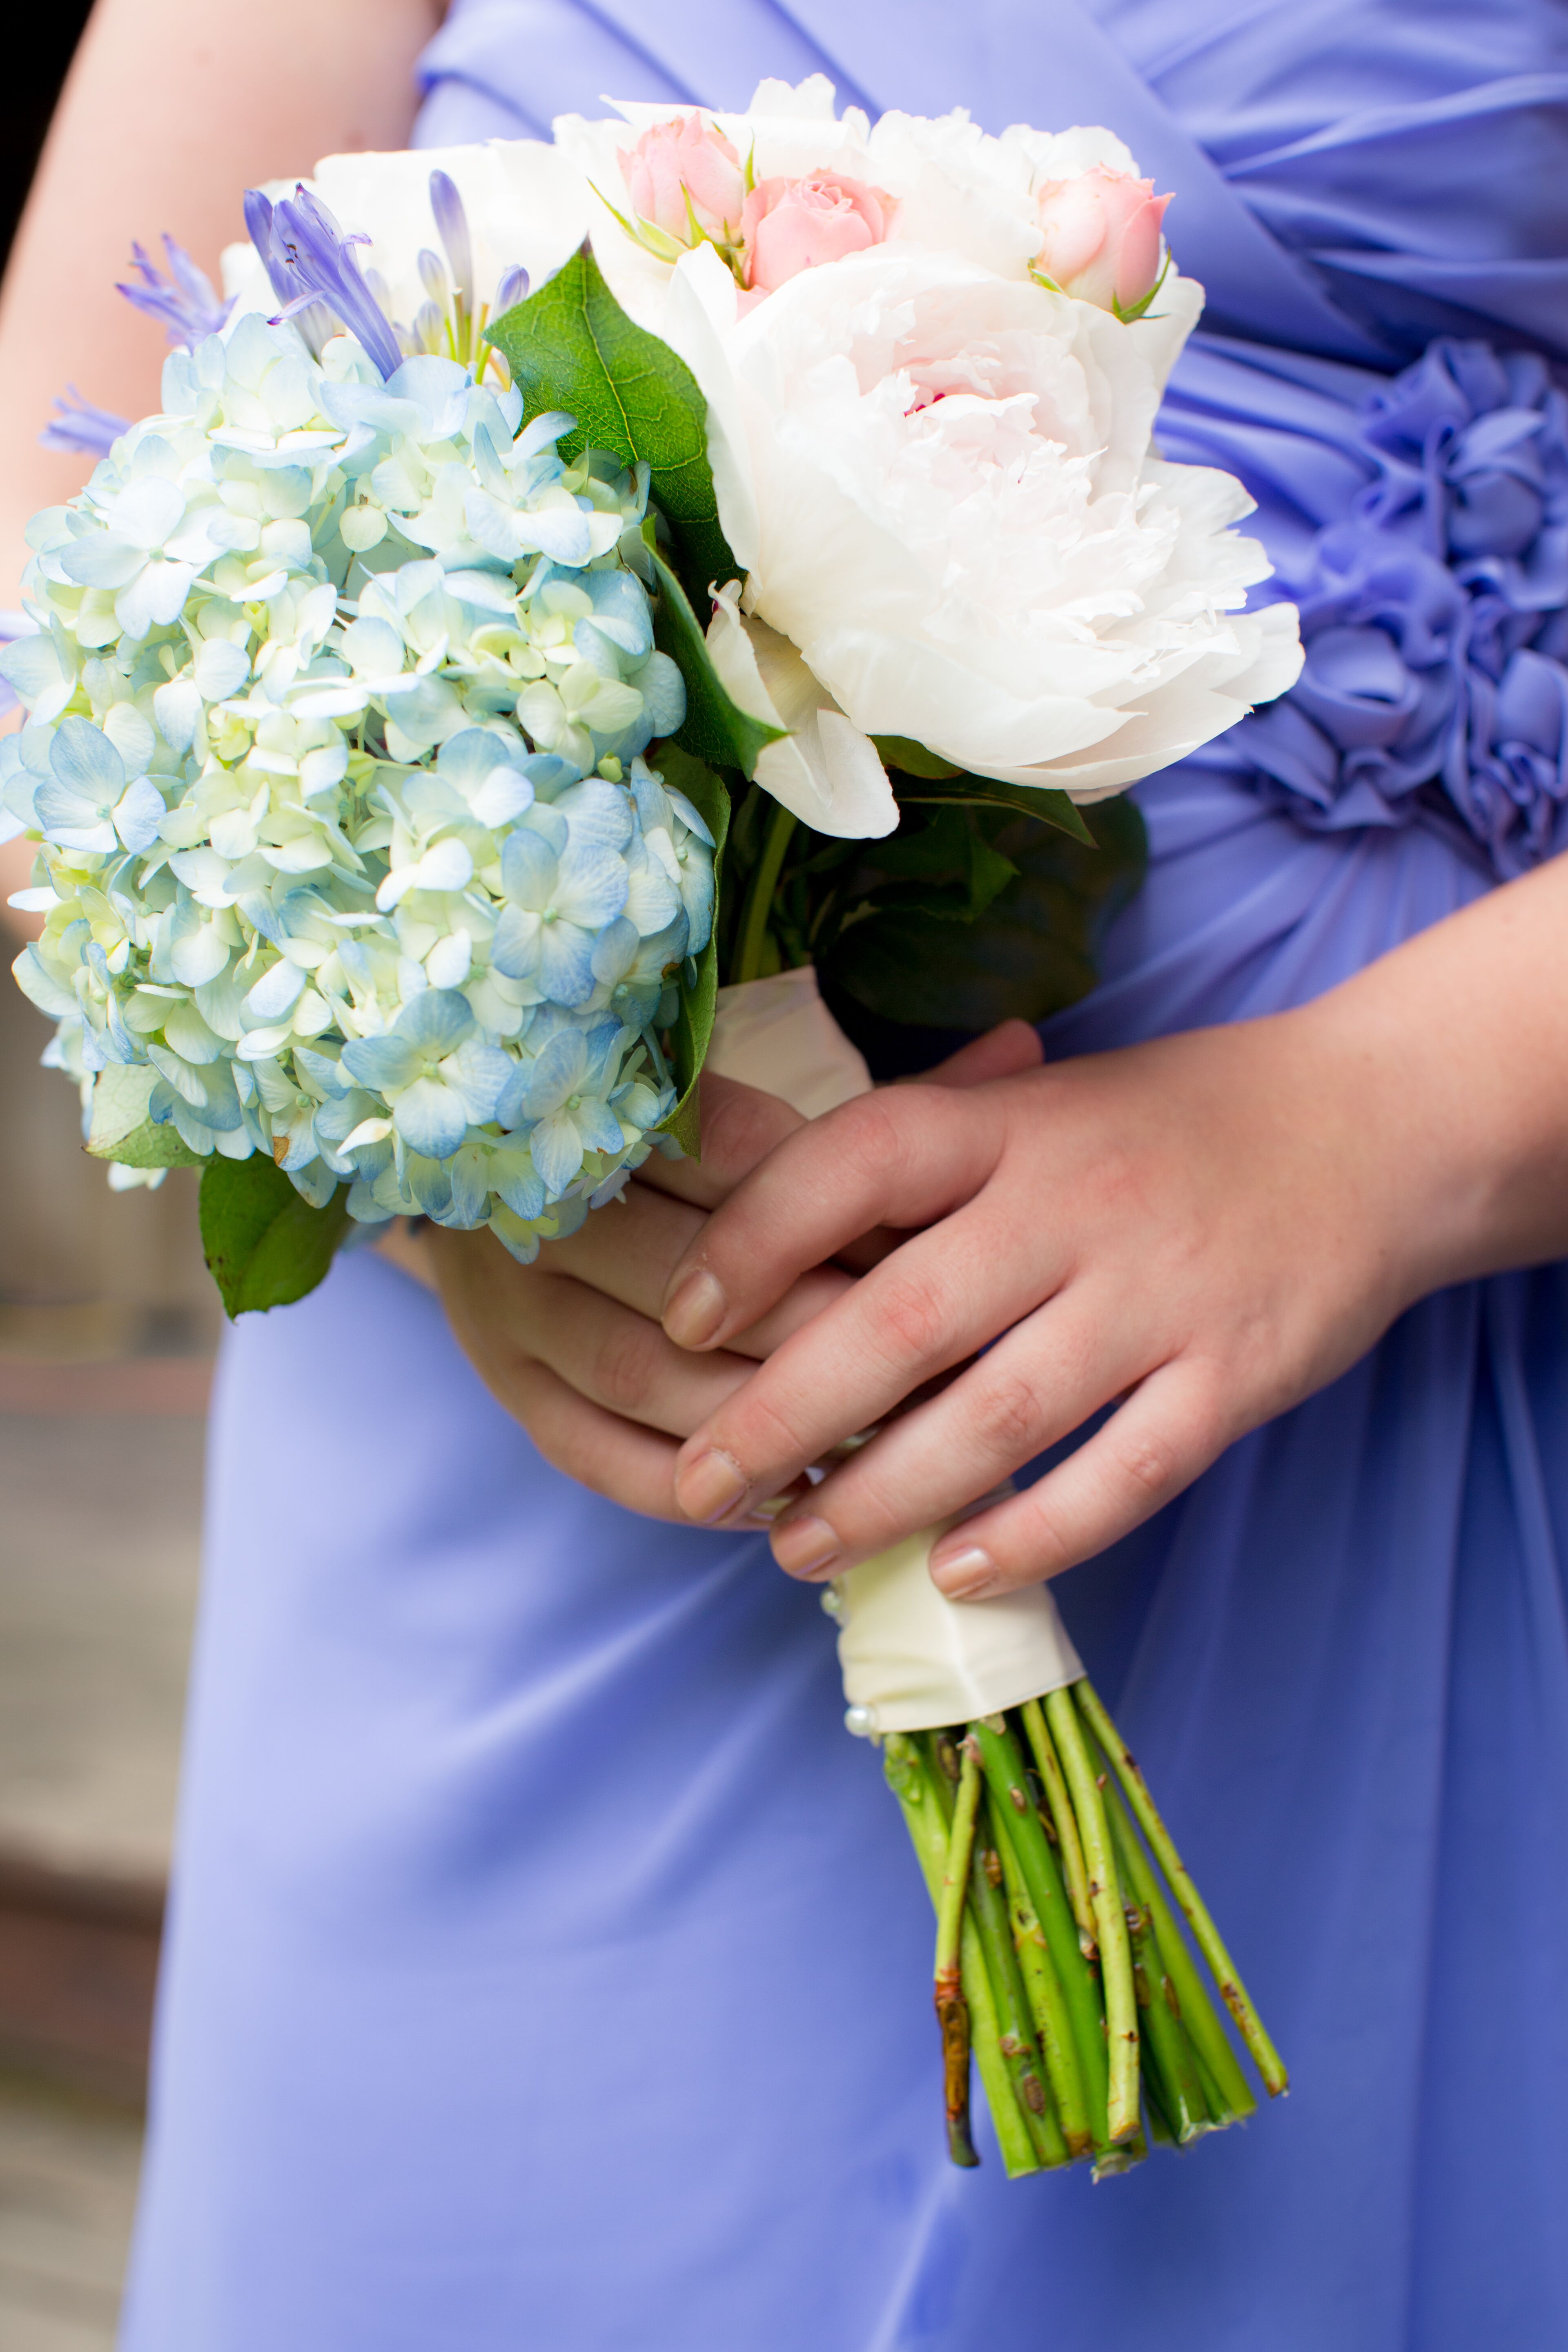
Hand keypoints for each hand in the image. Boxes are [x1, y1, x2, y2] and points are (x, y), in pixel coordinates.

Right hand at [426, 1021, 1044, 1519]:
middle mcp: (548, 1208)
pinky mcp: (506, 1386)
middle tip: (934, 1374)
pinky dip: (692, 1491)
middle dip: (816, 1332)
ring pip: (645, 1374)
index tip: (944, 1260)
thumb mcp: (777, 1104)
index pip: (739, 1164)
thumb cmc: (675, 1140)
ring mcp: (513, 1305)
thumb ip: (889, 1097)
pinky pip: (599, 1456)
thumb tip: (1025, 1046)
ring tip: (874, 1453)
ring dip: (761, 1423)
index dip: (842, 1219)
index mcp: (611, 1112)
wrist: (482, 1171)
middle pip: (693, 1279)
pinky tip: (780, 1500)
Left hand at [658, 881, 1567, 1594]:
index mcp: (1009, 1127)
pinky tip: (957, 1571)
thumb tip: (741, 1186)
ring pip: (996, 1418)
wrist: (1374, 1126)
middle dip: (783, 1415)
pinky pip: (1122, 1475)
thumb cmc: (1164, 1122)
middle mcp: (1072, 1206)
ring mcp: (1157, 1296)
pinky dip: (1035, 1534)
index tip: (678, 1319)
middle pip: (901, 1319)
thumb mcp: (1036, 1099)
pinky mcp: (1233, 1376)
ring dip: (883, 1496)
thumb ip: (917, 1145)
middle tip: (703, 1485)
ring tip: (796, 1551)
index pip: (854, 1164)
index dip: (753, 1239)